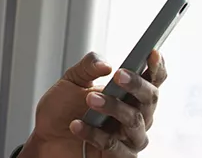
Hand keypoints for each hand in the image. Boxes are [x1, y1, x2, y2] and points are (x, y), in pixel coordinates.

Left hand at [18, 50, 166, 157]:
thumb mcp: (72, 80)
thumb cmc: (63, 109)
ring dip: (113, 108)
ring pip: (134, 122)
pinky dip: (94, 133)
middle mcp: (136, 115)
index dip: (156, 67)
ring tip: (90, 99)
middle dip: (136, 85)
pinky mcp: (119, 157)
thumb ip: (88, 67)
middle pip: (149, 99)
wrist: (45, 138)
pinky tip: (76, 125)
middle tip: (119, 75)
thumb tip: (106, 64)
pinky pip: (113, 145)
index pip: (152, 80)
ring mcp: (129, 138)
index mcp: (129, 94)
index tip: (152, 53)